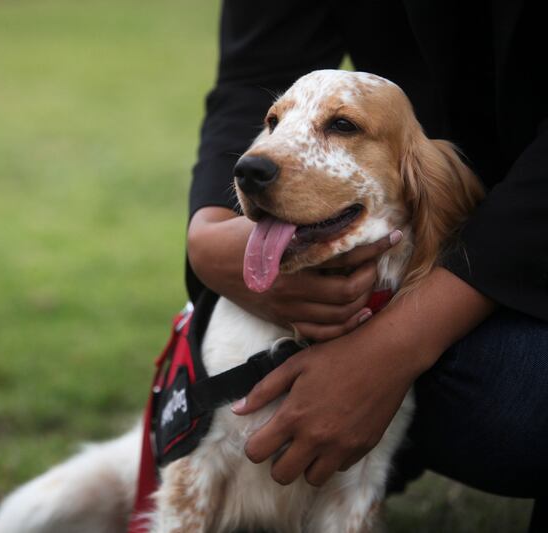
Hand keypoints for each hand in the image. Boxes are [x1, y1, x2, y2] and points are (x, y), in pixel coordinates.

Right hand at [187, 207, 402, 340]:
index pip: (342, 257)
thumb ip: (304, 224)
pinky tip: (360, 314)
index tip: (392, 237)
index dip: (372, 248)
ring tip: (372, 284)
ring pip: (338, 316)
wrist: (213, 259)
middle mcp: (289, 290)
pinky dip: (345, 328)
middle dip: (370, 278)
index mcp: (287, 261)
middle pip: (346, 293)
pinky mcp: (283, 320)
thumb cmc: (245, 234)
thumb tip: (346, 218)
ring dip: (363, 302)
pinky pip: (321, 334)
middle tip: (379, 264)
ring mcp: (286, 309)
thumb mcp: (272, 222)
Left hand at [230, 268, 495, 486]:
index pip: (257, 452)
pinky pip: (340, 468)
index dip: (253, 448)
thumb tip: (237, 409)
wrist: (385, 356)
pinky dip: (332, 458)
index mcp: (294, 416)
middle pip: (282, 476)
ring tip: (308, 445)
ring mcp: (342, 446)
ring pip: (313, 479)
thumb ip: (263, 390)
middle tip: (283, 446)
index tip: (260, 439)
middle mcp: (316, 437)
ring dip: (305, 466)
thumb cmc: (337, 355)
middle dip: (277, 464)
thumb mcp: (294, 365)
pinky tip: (333, 436)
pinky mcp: (363, 448)